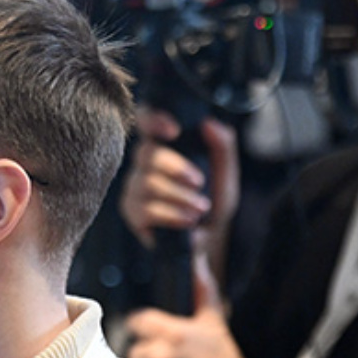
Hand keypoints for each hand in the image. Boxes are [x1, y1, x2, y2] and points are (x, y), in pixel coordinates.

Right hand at [118, 109, 240, 282]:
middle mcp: (143, 163)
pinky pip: (146, 210)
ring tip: (199, 209)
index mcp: (164, 145)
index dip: (152, 119)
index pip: (146, 120)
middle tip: (199, 182)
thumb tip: (210, 124)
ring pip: (148, 184)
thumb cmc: (211, 200)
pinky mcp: (131, 213)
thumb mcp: (225, 173)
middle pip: (147, 154)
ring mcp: (134, 187)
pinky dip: (172, 215)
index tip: (173, 131)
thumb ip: (222, 146)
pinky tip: (187, 220)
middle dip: (177, 168)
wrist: (206, 238)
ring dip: (180, 197)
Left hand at [123, 260, 260, 357]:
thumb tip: (200, 265)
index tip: (146, 326)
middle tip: (160, 350)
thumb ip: (204, 292)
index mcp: (174, 333)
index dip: (140, 323)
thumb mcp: (215, 323)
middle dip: (145, 347)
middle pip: (134, 345)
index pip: (138, 321)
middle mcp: (162, 354)